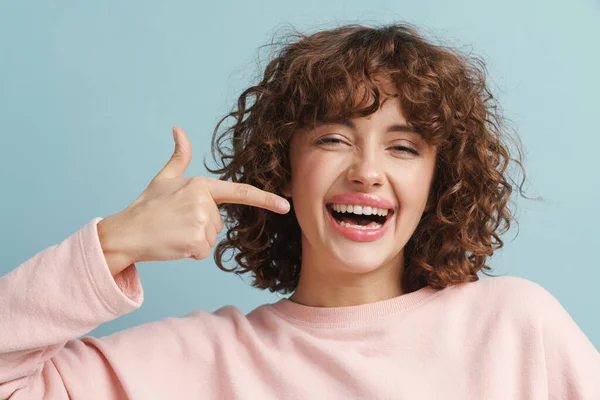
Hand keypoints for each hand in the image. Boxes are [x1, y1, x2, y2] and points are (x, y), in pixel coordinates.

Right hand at [97, 126, 289, 275]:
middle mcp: (204, 201)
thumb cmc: (147, 206)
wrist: (126, 232)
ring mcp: (201, 222)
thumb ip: (179, 156)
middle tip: (176, 222)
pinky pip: (203, 252)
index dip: (266, 199)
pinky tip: (173, 244)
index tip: (285, 206)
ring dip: (194, 240)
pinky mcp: (196, 242)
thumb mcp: (164, 178)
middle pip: (218, 223)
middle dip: (200, 227)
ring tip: (173, 232)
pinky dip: (189, 252)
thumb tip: (178, 129)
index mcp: (201, 185)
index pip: (240, 192)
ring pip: (211, 238)